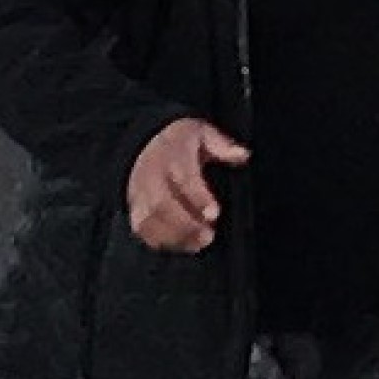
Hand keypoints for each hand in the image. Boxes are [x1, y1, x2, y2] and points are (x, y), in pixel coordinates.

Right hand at [124, 115, 246, 251]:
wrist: (144, 144)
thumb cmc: (180, 142)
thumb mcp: (202, 134)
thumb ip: (222, 146)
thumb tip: (243, 155)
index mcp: (172, 156)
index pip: (184, 178)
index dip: (198, 198)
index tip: (214, 214)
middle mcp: (152, 176)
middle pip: (161, 204)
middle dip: (185, 224)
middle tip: (208, 236)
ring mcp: (140, 194)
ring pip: (149, 219)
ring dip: (173, 236)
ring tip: (197, 244)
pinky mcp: (135, 208)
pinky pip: (141, 229)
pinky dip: (159, 241)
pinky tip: (181, 245)